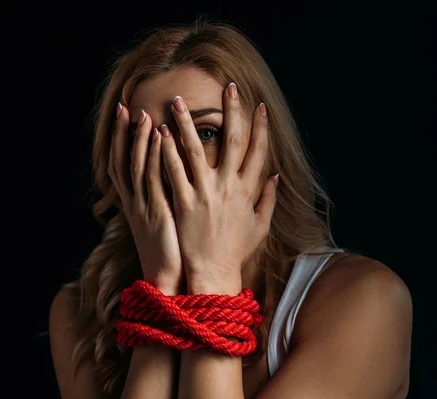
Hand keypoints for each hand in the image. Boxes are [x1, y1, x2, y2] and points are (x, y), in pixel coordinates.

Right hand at [108, 104, 183, 294]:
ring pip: (138, 166)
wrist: (168, 281)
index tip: (126, 119)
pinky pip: (155, 179)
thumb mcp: (161, 223)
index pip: (122, 167)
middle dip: (123, 134)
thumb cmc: (170, 253)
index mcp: (135, 204)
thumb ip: (163, 199)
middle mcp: (135, 202)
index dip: (122, 142)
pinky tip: (161, 138)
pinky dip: (156, 157)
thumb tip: (173, 180)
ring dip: (140, 140)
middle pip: (123, 161)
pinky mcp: (158, 212)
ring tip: (144, 114)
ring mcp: (144, 207)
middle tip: (125, 107)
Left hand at [160, 87, 278, 294]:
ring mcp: (205, 193)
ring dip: (188, 123)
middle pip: (233, 141)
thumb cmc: (236, 251)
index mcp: (248, 190)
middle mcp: (228, 187)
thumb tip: (276, 176)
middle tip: (227, 87)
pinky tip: (160, 133)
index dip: (260, 127)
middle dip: (232, 112)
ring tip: (178, 102)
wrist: (213, 273)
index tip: (258, 106)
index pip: (258, 151)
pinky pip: (174, 171)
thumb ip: (268, 199)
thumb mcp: (260, 226)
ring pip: (197, 150)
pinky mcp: (184, 202)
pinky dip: (168, 151)